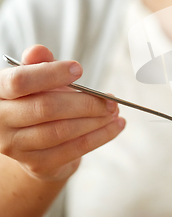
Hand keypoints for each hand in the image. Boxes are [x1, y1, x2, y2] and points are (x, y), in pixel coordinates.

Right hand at [0, 45, 125, 181]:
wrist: (32, 141)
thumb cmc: (36, 100)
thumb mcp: (35, 78)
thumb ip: (38, 64)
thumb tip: (39, 51)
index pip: (19, 82)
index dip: (50, 74)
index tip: (78, 69)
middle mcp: (0, 121)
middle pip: (46, 108)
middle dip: (85, 102)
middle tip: (110, 99)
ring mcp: (16, 147)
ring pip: (62, 131)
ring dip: (96, 120)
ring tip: (115, 110)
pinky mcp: (37, 164)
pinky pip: (73, 150)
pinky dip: (100, 136)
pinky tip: (116, 125)